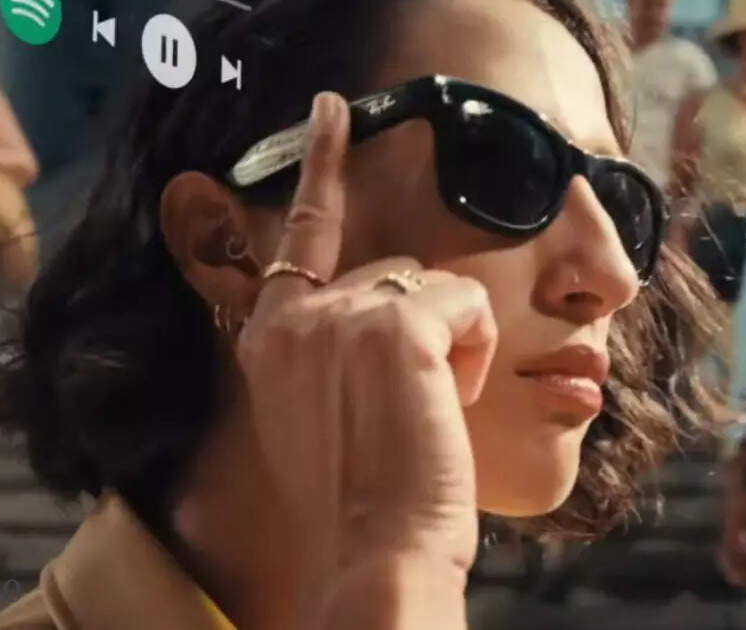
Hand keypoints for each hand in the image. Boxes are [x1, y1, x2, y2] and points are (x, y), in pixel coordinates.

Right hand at [236, 93, 495, 626]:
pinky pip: (466, 304)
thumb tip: (388, 315)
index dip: (321, 166)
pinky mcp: (396, 323)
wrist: (373, 551)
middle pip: (394, 270)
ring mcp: (341, 313)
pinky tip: (448, 403)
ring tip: (427, 413)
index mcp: (270, 336)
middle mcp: (295, 315)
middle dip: (425, 329)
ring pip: (435, 286)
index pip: (300, 234)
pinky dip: (474, 353)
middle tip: (412, 408)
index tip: (330, 112)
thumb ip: (329, 351)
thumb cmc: (359, 499)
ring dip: (451, 346)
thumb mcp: (317, 415)